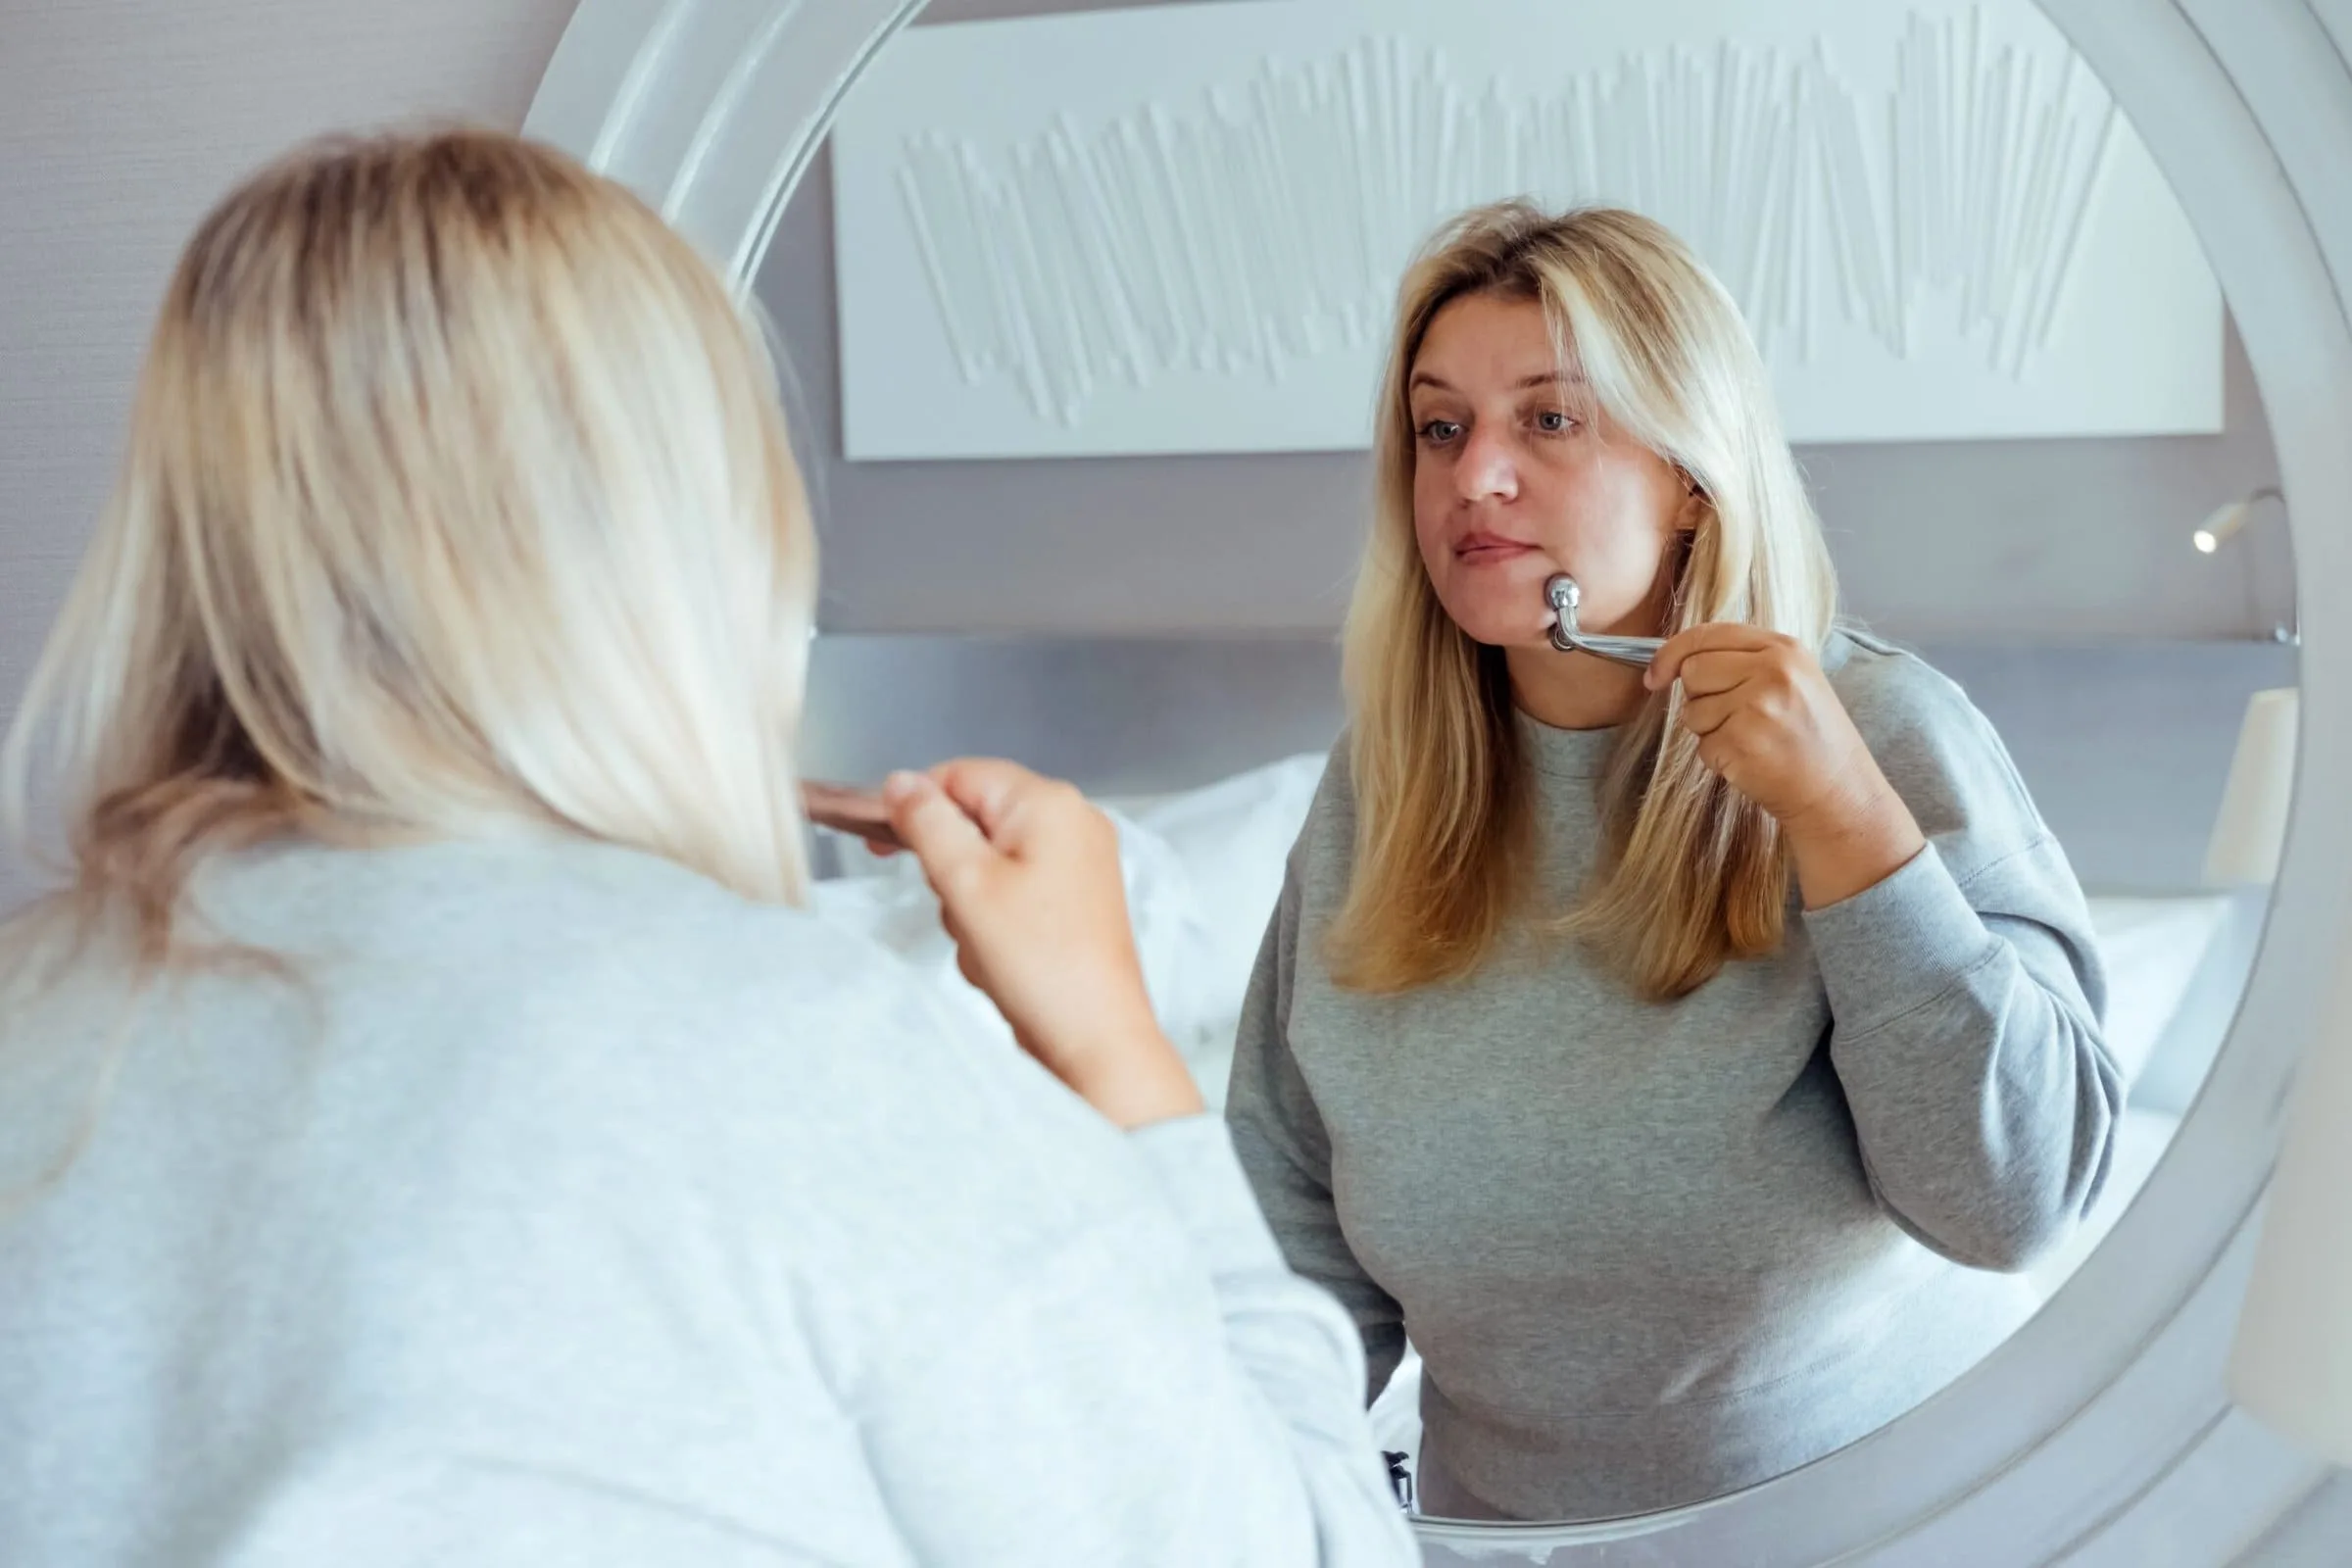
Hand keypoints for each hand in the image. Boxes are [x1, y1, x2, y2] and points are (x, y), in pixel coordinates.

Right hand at [882, 760, 1203, 1128]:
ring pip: (987, 862)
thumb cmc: (1040, 963)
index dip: (916, 808)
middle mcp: (1072, 820)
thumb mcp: (965, 882)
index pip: (959, 775)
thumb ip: (927, 822)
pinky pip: (1012, 893)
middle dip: (949, 868)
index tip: (882, 846)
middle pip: (974, 819)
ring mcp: (1079, 861)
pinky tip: (1002, 958)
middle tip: (960, 911)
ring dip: (968, 903)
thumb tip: (900, 781)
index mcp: (1048, 802)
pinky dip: (994, 921)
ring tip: (986, 944)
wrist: (1095, 1037)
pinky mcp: (1076, 899)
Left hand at [1645, 625, 1924, 907]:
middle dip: (1699, 698)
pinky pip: (1702, 746)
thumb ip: (1743, 661)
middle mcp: (1772, 671)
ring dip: (1710, 731)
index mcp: (1783, 649)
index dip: (1671, 654)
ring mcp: (1757, 706)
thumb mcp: (1793, 680)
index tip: (1655, 675)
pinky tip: (1751, 761)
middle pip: (1692, 671)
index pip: (1707, 634)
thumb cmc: (1810, 738)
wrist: (1838, 791)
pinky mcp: (1742, 742)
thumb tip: (1677, 661)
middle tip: (1735, 718)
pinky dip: (1719, 758)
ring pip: (1692, 711)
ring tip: (1752, 740)